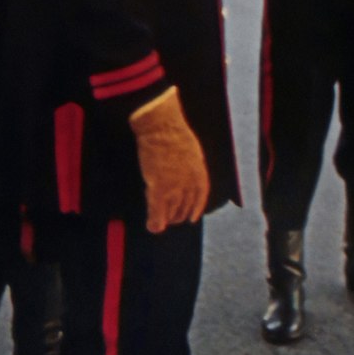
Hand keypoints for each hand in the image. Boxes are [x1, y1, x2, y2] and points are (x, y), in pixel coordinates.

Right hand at [129, 87, 208, 232]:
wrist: (162, 128)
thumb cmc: (175, 134)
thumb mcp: (192, 151)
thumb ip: (191, 167)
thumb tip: (186, 176)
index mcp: (200, 173)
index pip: (199, 198)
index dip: (194, 209)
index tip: (191, 218)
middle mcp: (190, 183)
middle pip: (184, 206)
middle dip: (177, 215)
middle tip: (170, 219)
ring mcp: (174, 186)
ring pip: (171, 210)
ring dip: (166, 219)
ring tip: (160, 223)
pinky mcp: (159, 187)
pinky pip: (157, 209)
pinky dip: (155, 219)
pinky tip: (153, 227)